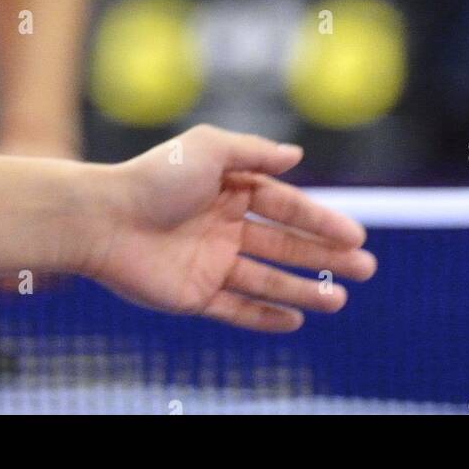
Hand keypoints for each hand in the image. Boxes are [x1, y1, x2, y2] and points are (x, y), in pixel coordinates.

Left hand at [76, 125, 376, 331]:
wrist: (103, 219)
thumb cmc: (154, 177)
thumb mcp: (209, 148)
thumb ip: (255, 152)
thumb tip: (297, 155)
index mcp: (230, 188)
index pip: (286, 206)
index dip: (321, 221)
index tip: (355, 235)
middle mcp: (224, 225)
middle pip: (285, 245)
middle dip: (325, 257)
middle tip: (365, 269)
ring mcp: (211, 262)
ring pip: (268, 279)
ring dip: (304, 290)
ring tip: (339, 301)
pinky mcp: (194, 295)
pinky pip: (236, 309)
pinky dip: (265, 316)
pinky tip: (295, 320)